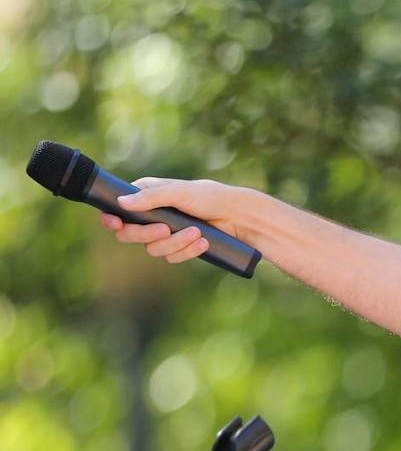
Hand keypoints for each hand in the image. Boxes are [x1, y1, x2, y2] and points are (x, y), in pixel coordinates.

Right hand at [100, 177, 245, 263]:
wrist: (238, 217)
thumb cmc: (209, 197)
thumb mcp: (179, 192)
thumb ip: (151, 198)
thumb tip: (121, 203)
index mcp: (145, 195)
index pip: (117, 210)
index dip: (111, 219)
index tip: (116, 224)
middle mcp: (151, 215)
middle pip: (130, 234)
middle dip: (147, 234)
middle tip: (165, 229)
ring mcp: (165, 233)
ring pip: (154, 249)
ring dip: (175, 243)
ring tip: (197, 232)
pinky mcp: (179, 247)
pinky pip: (172, 257)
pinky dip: (187, 252)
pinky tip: (203, 243)